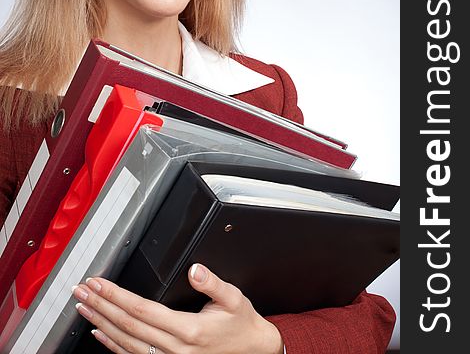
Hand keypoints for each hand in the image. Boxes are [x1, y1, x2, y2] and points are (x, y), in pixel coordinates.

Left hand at [72, 263, 283, 353]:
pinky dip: (112, 346)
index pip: (141, 310)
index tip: (99, 283)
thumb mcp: (233, 298)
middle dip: (101, 306)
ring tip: (84, 308)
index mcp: (188, 329)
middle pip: (127, 326)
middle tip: (81, 291)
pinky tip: (99, 335)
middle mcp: (175, 349)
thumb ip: (212, 283)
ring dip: (101, 324)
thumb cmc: (241, 325)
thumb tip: (195, 269)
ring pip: (125, 343)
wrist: (252, 351)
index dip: (116, 296)